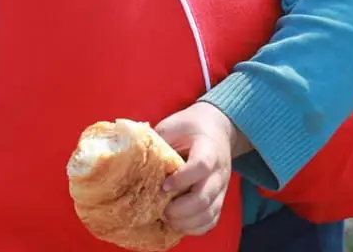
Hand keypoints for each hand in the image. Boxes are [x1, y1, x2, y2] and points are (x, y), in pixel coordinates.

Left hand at [154, 102, 247, 236]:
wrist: (218, 128)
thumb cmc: (191, 127)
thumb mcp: (174, 125)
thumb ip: (158, 140)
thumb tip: (131, 157)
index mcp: (209, 148)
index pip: (201, 166)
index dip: (182, 179)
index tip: (164, 186)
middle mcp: (219, 171)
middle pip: (205, 197)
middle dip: (180, 210)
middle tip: (161, 210)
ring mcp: (221, 187)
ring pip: (209, 213)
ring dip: (186, 222)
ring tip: (167, 218)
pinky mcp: (219, 198)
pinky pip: (211, 220)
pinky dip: (195, 227)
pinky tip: (178, 224)